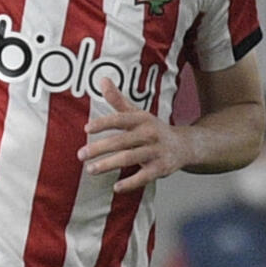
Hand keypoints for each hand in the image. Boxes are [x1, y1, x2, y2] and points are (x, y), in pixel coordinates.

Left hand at [80, 77, 188, 192]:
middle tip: (80, 155)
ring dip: (109, 164)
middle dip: (99, 148)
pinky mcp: (161, 168)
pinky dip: (131, 183)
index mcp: (142, 119)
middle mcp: (150, 134)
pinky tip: (116, 187)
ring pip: (130, 158)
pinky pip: (144, 176)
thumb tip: (102, 79)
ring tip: (91, 170)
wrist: (184, 145)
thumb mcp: (138, 114)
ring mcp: (156, 151)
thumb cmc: (153, 129)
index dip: (104, 123)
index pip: (121, 119)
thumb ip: (118, 100)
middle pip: (122, 141)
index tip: (87, 128)